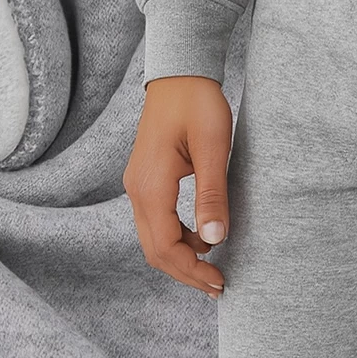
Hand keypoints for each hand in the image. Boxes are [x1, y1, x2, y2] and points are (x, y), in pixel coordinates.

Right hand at [123, 75, 230, 298]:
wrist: (179, 72)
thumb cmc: (197, 103)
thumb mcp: (213, 147)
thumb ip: (212, 195)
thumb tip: (215, 240)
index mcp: (150, 186)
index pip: (166, 247)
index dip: (192, 271)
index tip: (220, 282)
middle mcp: (137, 190)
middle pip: (154, 250)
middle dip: (185, 272)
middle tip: (218, 285)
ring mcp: (138, 185)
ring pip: (152, 238)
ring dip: (179, 257)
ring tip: (213, 265)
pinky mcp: (145, 179)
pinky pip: (155, 221)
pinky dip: (175, 238)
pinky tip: (201, 237)